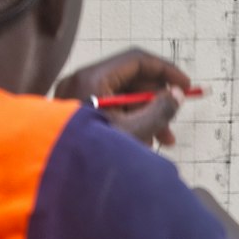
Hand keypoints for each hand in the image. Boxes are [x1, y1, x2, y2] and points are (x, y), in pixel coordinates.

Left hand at [54, 48, 192, 147]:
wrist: (53, 177)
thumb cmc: (89, 154)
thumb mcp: (132, 132)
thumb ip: (159, 111)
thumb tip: (177, 95)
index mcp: (92, 78)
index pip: (136, 60)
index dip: (165, 71)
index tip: (185, 85)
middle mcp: (82, 81)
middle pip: (130, 80)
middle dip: (156, 101)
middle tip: (173, 121)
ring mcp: (76, 96)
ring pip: (121, 98)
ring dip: (145, 116)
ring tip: (161, 142)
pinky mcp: (75, 112)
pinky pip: (108, 109)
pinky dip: (127, 123)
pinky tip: (141, 144)